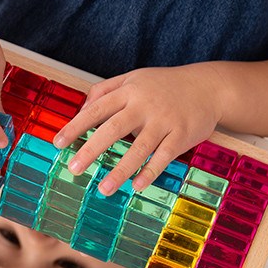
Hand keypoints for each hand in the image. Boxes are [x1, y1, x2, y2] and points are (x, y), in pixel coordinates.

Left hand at [53, 64, 226, 193]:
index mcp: (129, 91)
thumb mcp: (134, 78)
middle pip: (113, 129)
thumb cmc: (164, 85)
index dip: (76, 127)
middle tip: (74, 169)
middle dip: (91, 150)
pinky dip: (150, 172)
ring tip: (103, 189)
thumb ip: (106, 90)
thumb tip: (81, 109)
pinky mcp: (181, 135)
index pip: (96, 109)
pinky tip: (136, 187)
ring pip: (139, 148)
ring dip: (120, 170)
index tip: (58, 144)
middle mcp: (144, 105)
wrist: (209, 86)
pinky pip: (163, 157)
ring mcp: (164, 121)